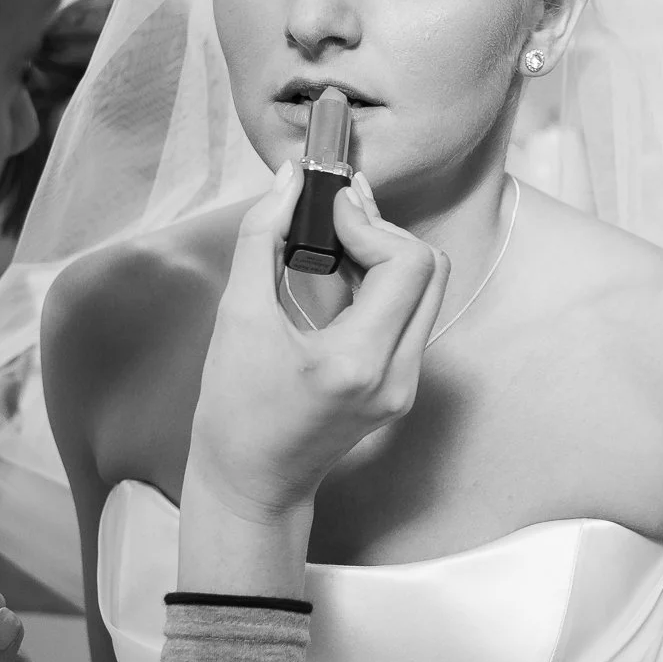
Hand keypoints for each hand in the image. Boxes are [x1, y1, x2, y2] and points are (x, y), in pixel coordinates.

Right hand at [187, 162, 450, 521]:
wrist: (250, 482)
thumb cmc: (234, 410)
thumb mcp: (237, 316)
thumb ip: (263, 238)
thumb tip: (289, 179)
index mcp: (360, 362)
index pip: (407, 263)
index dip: (370, 221)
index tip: (327, 204)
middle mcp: (397, 375)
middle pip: (428, 270)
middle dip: (382, 232)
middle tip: (332, 217)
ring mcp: (405, 385)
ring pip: (426, 290)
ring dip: (385, 255)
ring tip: (332, 241)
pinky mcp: (400, 386)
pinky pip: (410, 315)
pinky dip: (382, 284)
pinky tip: (340, 273)